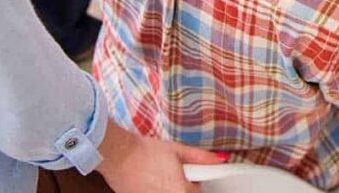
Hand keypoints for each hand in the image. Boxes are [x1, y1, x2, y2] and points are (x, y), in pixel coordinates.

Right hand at [97, 122, 226, 192]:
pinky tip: (149, 182)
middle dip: (182, 187)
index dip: (194, 182)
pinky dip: (155, 191)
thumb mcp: (178, 150)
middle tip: (173, 175)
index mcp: (180, 190)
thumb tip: (220, 159)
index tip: (190, 175)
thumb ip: (202, 157)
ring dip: (168, 189)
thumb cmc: (145, 151)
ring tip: (159, 177)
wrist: (118, 155)